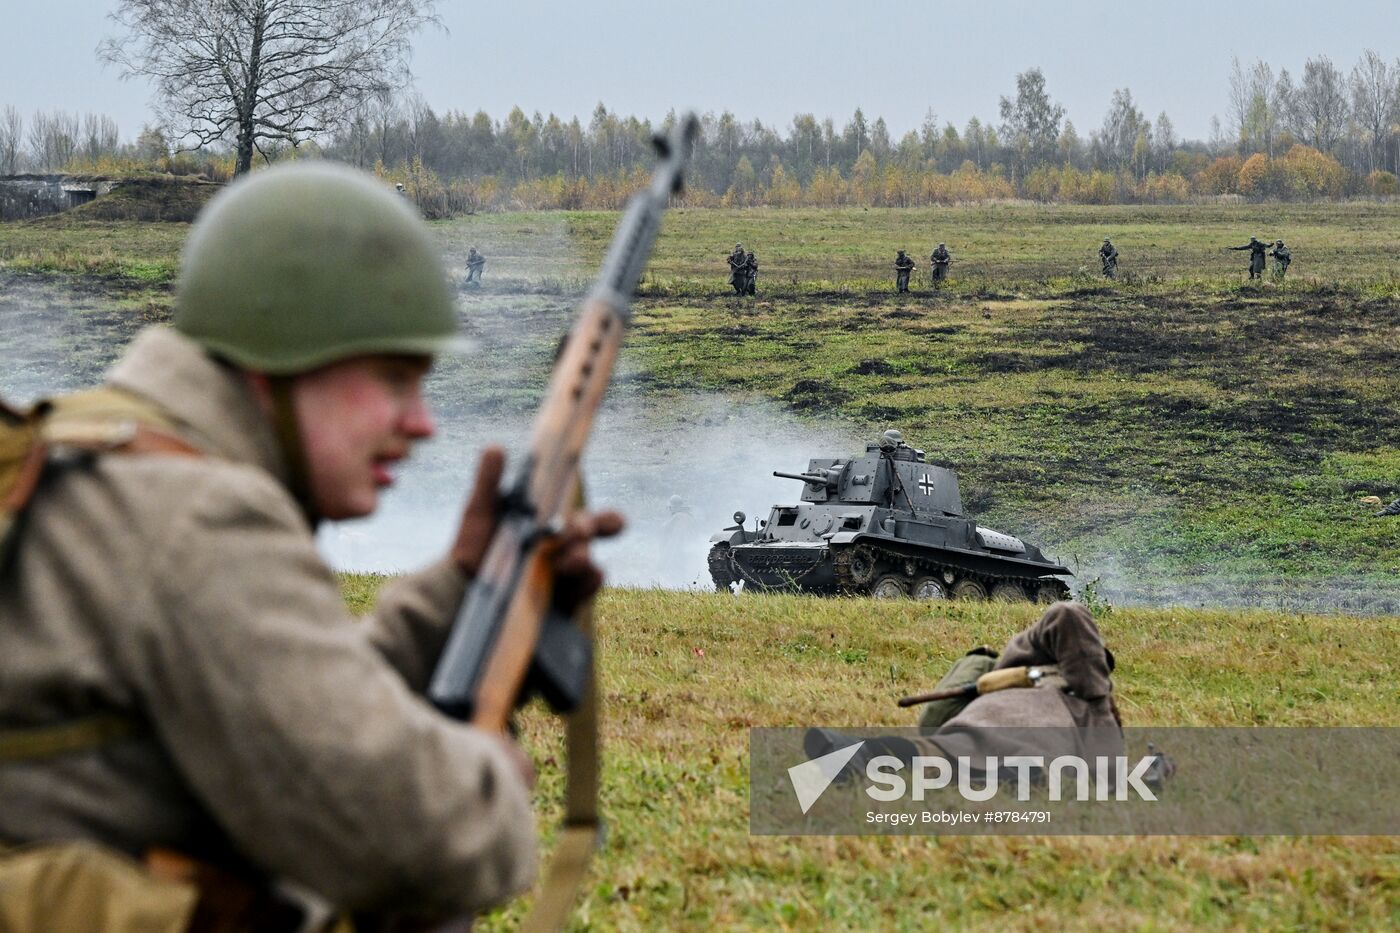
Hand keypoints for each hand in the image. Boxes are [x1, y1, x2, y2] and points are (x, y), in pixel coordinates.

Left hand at [451, 446, 625, 608]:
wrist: (459, 587)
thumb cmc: (474, 546)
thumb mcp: (480, 511)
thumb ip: (489, 481)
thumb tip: (495, 447)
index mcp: (553, 526)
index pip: (589, 521)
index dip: (608, 522)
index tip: (617, 523)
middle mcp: (563, 549)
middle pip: (591, 537)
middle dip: (590, 529)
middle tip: (578, 529)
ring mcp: (563, 576)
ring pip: (588, 563)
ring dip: (582, 557)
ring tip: (565, 559)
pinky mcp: (559, 602)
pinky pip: (583, 593)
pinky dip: (586, 585)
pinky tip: (581, 578)